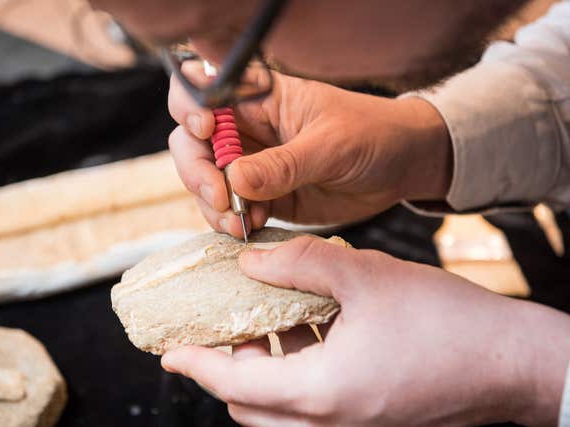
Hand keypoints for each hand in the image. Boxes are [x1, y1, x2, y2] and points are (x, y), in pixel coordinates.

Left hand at [162, 237, 569, 425]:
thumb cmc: (447, 321)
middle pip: (252, 408)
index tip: (170, 354)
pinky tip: (308, 328)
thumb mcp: (366, 276)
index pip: (236, 387)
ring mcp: (352, 423)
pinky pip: (313, 403)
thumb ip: (301, 263)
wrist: (512, 360)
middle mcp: (332, 420)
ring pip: (281, 408)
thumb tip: (252, 260)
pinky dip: (296, 371)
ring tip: (263, 322)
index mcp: (323, 391)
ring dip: (263, 370)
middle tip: (219, 330)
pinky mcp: (369, 414)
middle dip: (226, 371)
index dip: (197, 367)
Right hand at [168, 66, 451, 238]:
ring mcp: (252, 166)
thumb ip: (284, 164)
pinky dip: (231, 222)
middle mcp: (248, 131)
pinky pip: (229, 211)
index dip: (190, 107)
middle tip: (221, 198)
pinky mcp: (262, 197)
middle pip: (192, 144)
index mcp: (261, 99)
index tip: (207, 130)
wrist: (401, 168)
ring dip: (212, 206)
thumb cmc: (371, 136)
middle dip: (197, 171)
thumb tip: (234, 179)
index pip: (204, 91)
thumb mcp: (331, 146)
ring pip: (205, 182)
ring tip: (241, 222)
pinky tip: (253, 227)